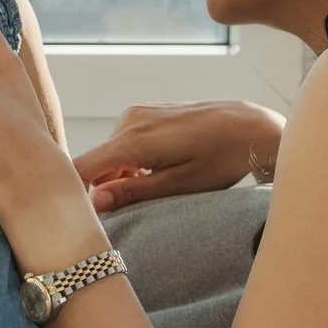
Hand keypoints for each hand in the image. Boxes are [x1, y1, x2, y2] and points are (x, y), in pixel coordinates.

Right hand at [75, 100, 283, 214]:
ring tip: (156, 187)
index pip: (84, 166)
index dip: (76, 193)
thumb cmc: (221, 159)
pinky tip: (161, 169)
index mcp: (134, 140)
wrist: (250, 126)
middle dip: (107, 188)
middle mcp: (130, 120)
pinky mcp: (147, 112)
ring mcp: (138, 113)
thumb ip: (134, 193)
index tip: (83, 216)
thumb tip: (95, 201)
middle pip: (96, 163)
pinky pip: (125, 142)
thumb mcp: (179, 185)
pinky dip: (133, 162)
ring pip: (111, 154)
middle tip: (135, 209)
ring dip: (122, 176)